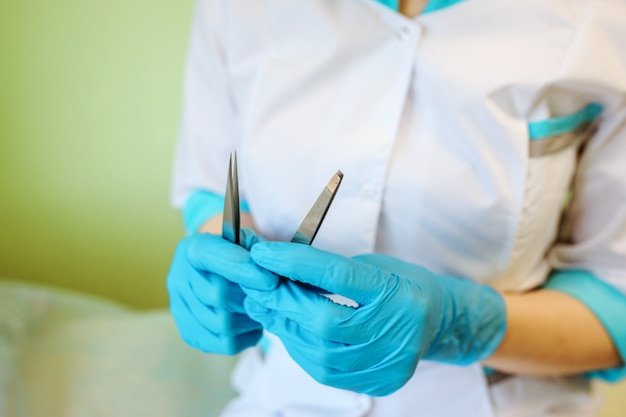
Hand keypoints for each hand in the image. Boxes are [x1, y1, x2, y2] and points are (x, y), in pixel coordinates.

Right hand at [166, 229, 277, 354]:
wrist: (219, 272)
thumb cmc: (237, 254)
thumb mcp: (246, 241)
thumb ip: (256, 250)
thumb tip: (267, 274)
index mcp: (194, 249)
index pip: (213, 258)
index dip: (243, 270)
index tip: (270, 279)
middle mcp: (179, 278)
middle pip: (218, 296)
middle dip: (250, 298)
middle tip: (269, 297)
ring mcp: (180, 308)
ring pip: (223, 324)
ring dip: (250, 319)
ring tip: (260, 309)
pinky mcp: (189, 333)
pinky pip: (224, 343)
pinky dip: (246, 337)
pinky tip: (252, 324)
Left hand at [243, 243, 505, 395]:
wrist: (439, 321)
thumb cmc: (401, 284)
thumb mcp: (372, 266)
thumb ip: (331, 272)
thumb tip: (279, 270)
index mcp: (396, 292)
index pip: (337, 276)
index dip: (294, 263)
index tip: (262, 253)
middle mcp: (395, 332)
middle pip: (322, 320)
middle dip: (281, 301)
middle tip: (256, 286)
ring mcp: (388, 364)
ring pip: (317, 351)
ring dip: (284, 327)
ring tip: (268, 308)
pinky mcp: (378, 383)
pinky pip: (323, 371)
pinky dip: (299, 349)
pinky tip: (290, 331)